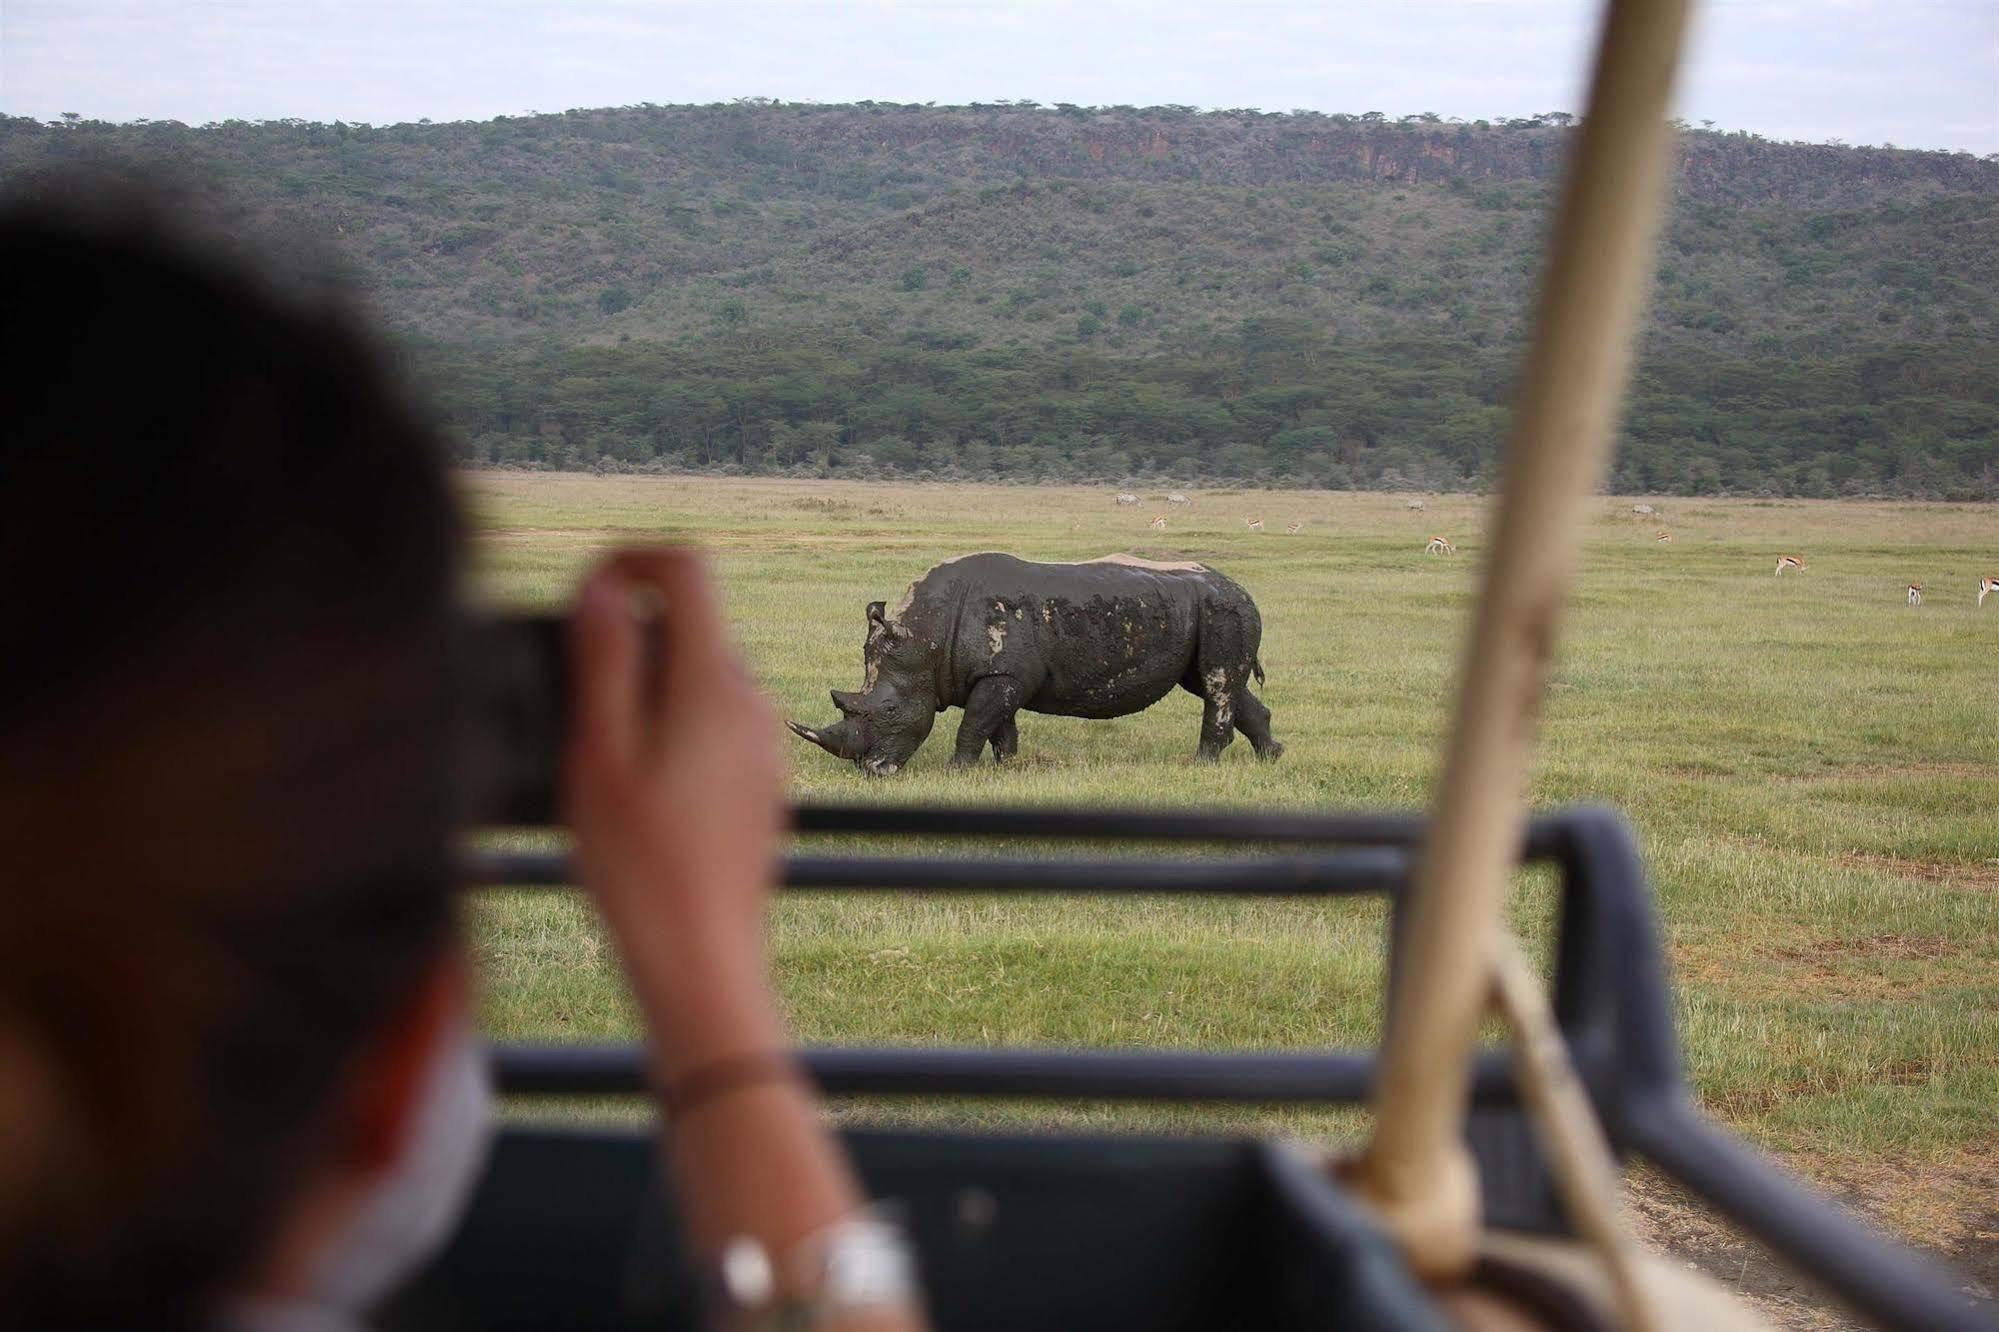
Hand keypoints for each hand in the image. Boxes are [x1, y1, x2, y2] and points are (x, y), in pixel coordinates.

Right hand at [563, 548, 786, 1072]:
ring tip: (599, 759)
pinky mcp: (762, 782)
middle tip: (570, 696)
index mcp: (714, 684)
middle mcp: (754, 703)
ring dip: (646, 689)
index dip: (630, 558)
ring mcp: (765, 744)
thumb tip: (602, 585)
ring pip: (698, 677)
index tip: (584, 588)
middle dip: (628, 637)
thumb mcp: (599, 754)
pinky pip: (713, 724)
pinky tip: (636, 792)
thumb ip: (602, 661)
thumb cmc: (640, 868)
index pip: (688, 569)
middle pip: (689, 625)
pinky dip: (670, 729)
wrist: (703, 961)